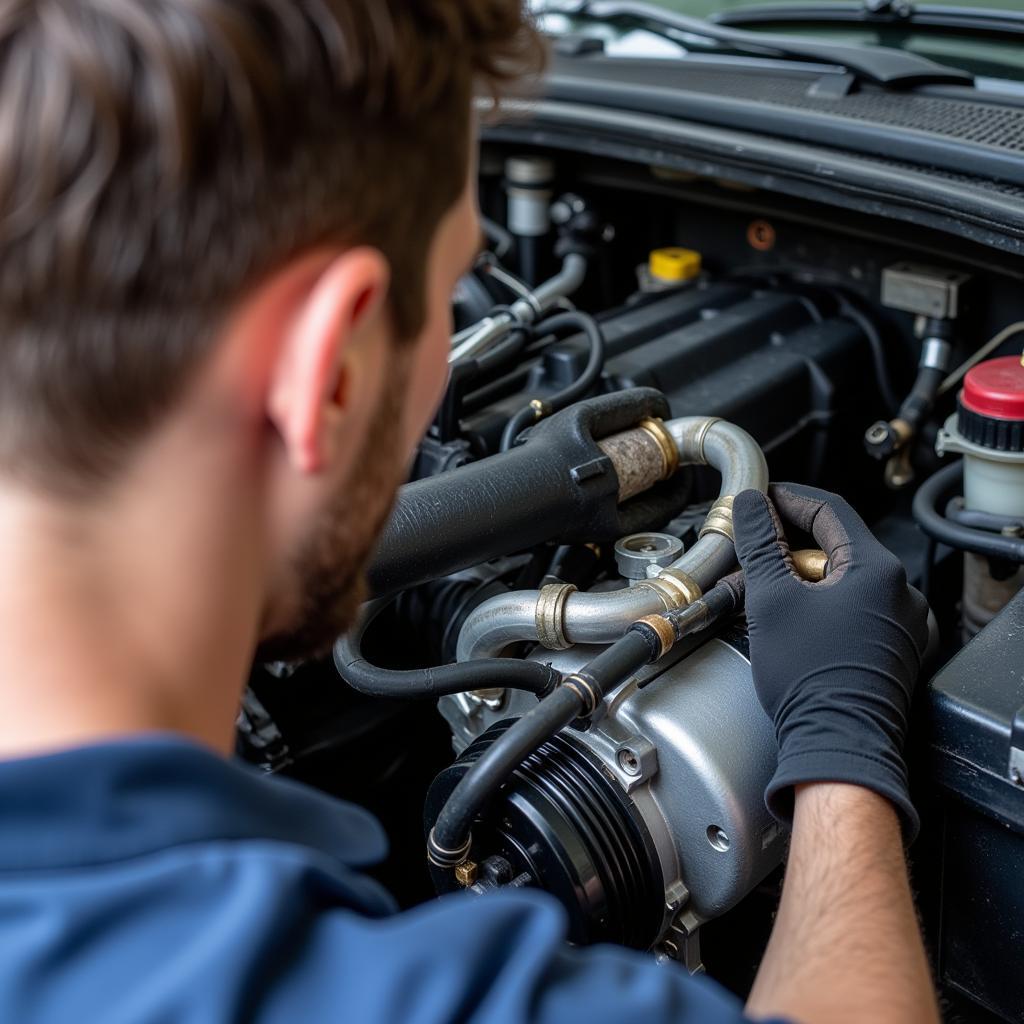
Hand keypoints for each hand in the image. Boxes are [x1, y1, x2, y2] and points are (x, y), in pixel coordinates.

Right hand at [732, 483, 929, 838]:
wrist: (837, 744)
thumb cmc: (810, 679)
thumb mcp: (772, 599)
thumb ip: (761, 543)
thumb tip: (753, 504)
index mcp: (877, 570)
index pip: (829, 510)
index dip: (787, 500)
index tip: (759, 501)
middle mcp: (898, 593)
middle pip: (834, 546)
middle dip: (784, 546)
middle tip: (750, 549)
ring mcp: (898, 623)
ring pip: (839, 580)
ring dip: (795, 578)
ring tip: (756, 591)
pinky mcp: (889, 649)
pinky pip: (849, 608)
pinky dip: (814, 604)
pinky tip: (783, 618)